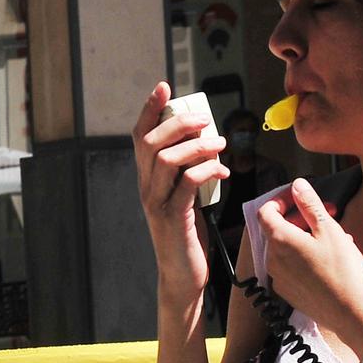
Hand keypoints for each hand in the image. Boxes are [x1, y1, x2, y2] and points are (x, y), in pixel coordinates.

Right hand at [132, 82, 227, 296]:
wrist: (183, 275)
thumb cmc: (187, 235)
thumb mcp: (185, 198)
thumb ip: (188, 173)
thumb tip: (207, 144)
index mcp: (147, 180)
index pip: (140, 137)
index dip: (148, 110)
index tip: (163, 87)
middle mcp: (146, 188)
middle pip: (151, 143)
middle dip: (179, 123)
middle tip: (206, 120)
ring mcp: (156, 204)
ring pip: (167, 160)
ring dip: (197, 146)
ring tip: (220, 144)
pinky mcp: (172, 219)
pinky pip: (186, 184)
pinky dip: (206, 170)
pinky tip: (222, 169)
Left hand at [254, 179, 362, 355]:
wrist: (349, 312)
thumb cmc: (342, 270)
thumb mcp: (329, 229)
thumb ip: (310, 204)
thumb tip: (297, 185)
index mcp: (280, 240)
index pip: (266, 211)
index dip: (281, 199)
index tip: (300, 197)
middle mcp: (272, 259)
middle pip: (277, 228)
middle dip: (300, 217)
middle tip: (328, 213)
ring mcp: (278, 277)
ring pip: (285, 247)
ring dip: (304, 236)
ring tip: (333, 236)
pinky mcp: (287, 291)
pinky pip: (290, 266)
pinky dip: (303, 256)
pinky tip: (327, 257)